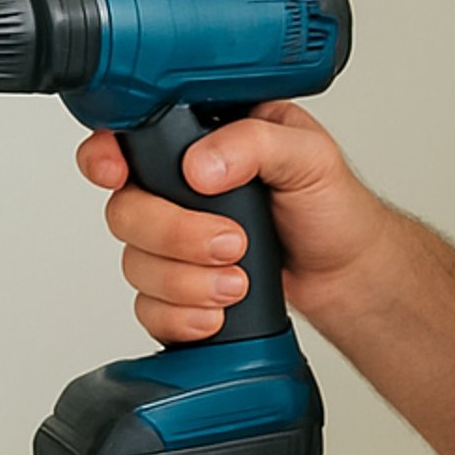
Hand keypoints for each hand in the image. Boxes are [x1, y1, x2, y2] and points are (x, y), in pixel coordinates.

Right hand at [76, 99, 393, 346]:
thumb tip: (200, 164)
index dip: (106, 158)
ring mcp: (175, 241)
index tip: (115, 173)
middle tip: (231, 243)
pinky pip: (148, 307)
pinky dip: (181, 315)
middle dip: (174, 236)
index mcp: (202, 139)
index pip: (128, 139)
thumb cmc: (332, 207)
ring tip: (238, 281)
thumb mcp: (309, 155)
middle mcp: (178, 188)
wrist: (347, 274)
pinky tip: (217, 311)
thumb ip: (255, 143)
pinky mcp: (178, 288)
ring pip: (134, 264)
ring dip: (185, 281)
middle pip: (124, 211)